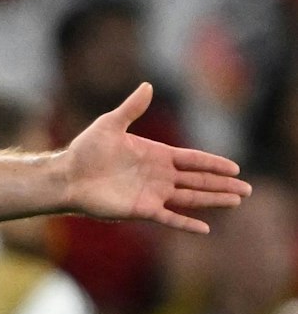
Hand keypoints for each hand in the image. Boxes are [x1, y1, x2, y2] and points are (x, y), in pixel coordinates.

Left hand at [61, 83, 250, 233]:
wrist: (67, 176)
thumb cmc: (86, 150)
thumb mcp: (111, 124)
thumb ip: (132, 108)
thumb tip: (148, 85)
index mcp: (156, 155)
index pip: (193, 160)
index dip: (214, 164)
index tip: (235, 168)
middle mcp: (158, 176)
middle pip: (198, 180)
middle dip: (222, 184)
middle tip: (247, 189)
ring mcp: (151, 193)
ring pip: (190, 197)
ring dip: (213, 200)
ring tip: (236, 201)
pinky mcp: (141, 209)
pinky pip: (170, 217)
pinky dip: (187, 223)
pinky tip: (205, 228)